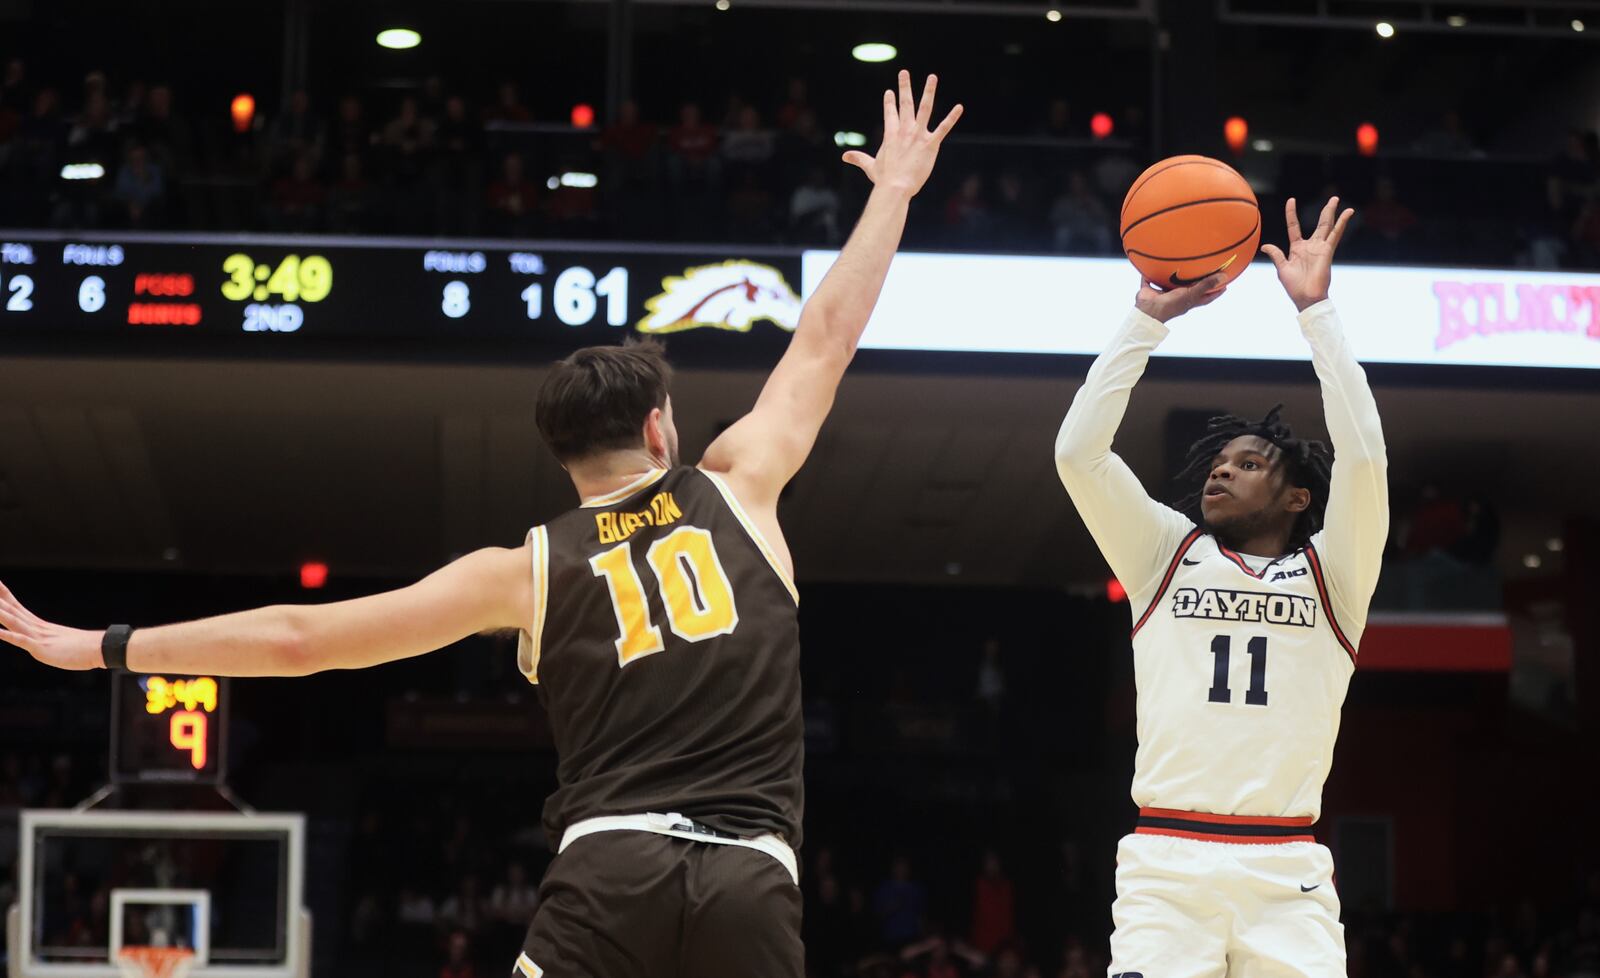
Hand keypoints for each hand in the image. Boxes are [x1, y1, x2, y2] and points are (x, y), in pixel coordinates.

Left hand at [0, 581, 104, 669]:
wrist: (99, 648)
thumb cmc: (83, 647)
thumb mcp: (61, 642)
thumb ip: (51, 639)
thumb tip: (50, 640)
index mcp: (40, 625)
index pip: (16, 607)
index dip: (4, 595)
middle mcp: (37, 627)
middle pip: (11, 609)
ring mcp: (39, 637)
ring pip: (14, 621)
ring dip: (0, 612)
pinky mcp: (41, 648)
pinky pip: (22, 641)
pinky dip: (9, 636)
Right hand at [842, 70, 962, 196]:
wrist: (895, 187)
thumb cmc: (884, 179)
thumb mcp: (870, 166)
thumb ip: (859, 158)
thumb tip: (844, 156)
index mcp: (891, 135)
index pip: (890, 113)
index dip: (889, 102)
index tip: (889, 91)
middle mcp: (904, 130)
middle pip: (905, 104)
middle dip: (904, 87)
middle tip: (904, 72)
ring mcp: (918, 135)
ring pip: (925, 108)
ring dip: (928, 92)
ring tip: (932, 77)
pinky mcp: (930, 144)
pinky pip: (943, 128)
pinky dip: (952, 117)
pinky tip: (960, 107)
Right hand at [1134, 273, 1226, 323]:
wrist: (1148, 311)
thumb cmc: (1171, 305)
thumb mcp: (1191, 294)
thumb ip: (1206, 285)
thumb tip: (1224, 276)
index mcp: (1188, 300)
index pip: (1206, 296)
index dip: (1216, 292)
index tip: (1225, 285)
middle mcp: (1177, 297)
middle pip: (1189, 289)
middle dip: (1195, 281)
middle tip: (1203, 270)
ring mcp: (1163, 294)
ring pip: (1170, 283)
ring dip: (1173, 276)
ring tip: (1179, 263)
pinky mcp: (1150, 290)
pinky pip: (1149, 280)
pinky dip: (1149, 274)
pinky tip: (1150, 264)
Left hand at [1261, 196, 1353, 311]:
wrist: (1306, 297)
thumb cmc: (1294, 286)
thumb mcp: (1282, 268)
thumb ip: (1276, 255)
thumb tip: (1265, 246)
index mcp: (1297, 248)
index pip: (1294, 226)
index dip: (1292, 213)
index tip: (1291, 200)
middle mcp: (1310, 246)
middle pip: (1319, 223)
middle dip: (1326, 211)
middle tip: (1333, 199)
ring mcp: (1320, 247)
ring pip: (1328, 226)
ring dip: (1333, 213)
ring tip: (1337, 199)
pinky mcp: (1327, 251)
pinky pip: (1335, 234)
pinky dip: (1342, 223)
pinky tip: (1348, 213)